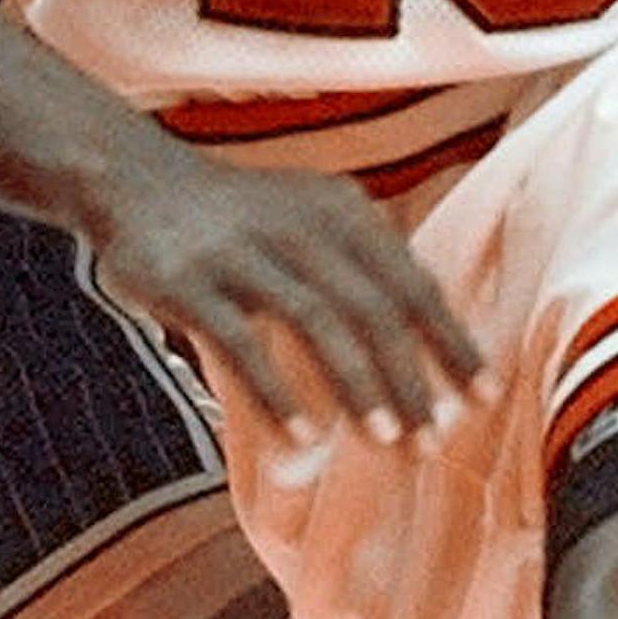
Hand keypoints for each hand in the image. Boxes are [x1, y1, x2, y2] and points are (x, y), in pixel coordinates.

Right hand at [92, 139, 486, 447]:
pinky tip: (304, 437)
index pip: (412, 283)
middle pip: (373, 308)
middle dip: (410, 378)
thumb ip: (369, 266)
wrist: (134, 178)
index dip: (450, 341)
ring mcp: (241, 249)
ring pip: (316, 320)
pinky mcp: (187, 280)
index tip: (483, 397)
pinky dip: (276, 391)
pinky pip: (240, 341)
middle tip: (433, 440)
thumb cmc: (244, 218)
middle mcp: (299, 223)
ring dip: (357, 386)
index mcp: (341, 210)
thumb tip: (439, 337)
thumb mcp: (314, 218)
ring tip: (386, 440)